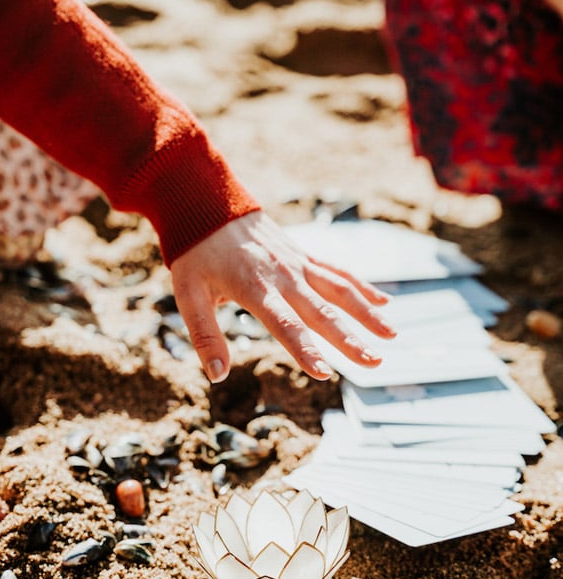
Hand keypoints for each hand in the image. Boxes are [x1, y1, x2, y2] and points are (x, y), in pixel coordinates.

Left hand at [170, 211, 395, 382]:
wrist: (208, 203)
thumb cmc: (196, 253)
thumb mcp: (188, 295)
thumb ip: (204, 336)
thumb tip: (217, 375)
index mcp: (255, 288)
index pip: (285, 325)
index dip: (304, 349)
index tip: (324, 372)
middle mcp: (283, 276)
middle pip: (322, 312)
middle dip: (349, 339)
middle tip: (374, 362)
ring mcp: (298, 264)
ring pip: (339, 290)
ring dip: (366, 313)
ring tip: (391, 337)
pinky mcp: (303, 255)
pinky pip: (338, 272)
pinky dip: (362, 287)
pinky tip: (383, 302)